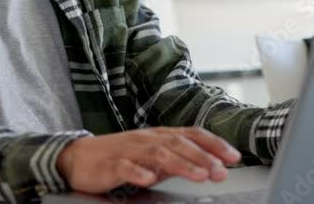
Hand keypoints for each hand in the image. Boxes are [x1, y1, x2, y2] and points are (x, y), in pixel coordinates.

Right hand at [55, 127, 241, 194]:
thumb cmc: (119, 157)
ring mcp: (128, 150)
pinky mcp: (110, 164)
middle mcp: (146, 139)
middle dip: (202, 157)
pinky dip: (138, 172)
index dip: (213, 144)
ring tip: (199, 176)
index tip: (234, 156)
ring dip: (181, 164)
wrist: (78, 158)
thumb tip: (209, 164)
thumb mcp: (153, 157)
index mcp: (159, 136)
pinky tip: (150, 179)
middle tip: (221, 171)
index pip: (191, 134)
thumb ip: (178, 159)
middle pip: (178, 143)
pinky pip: (125, 166)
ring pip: (157, 154)